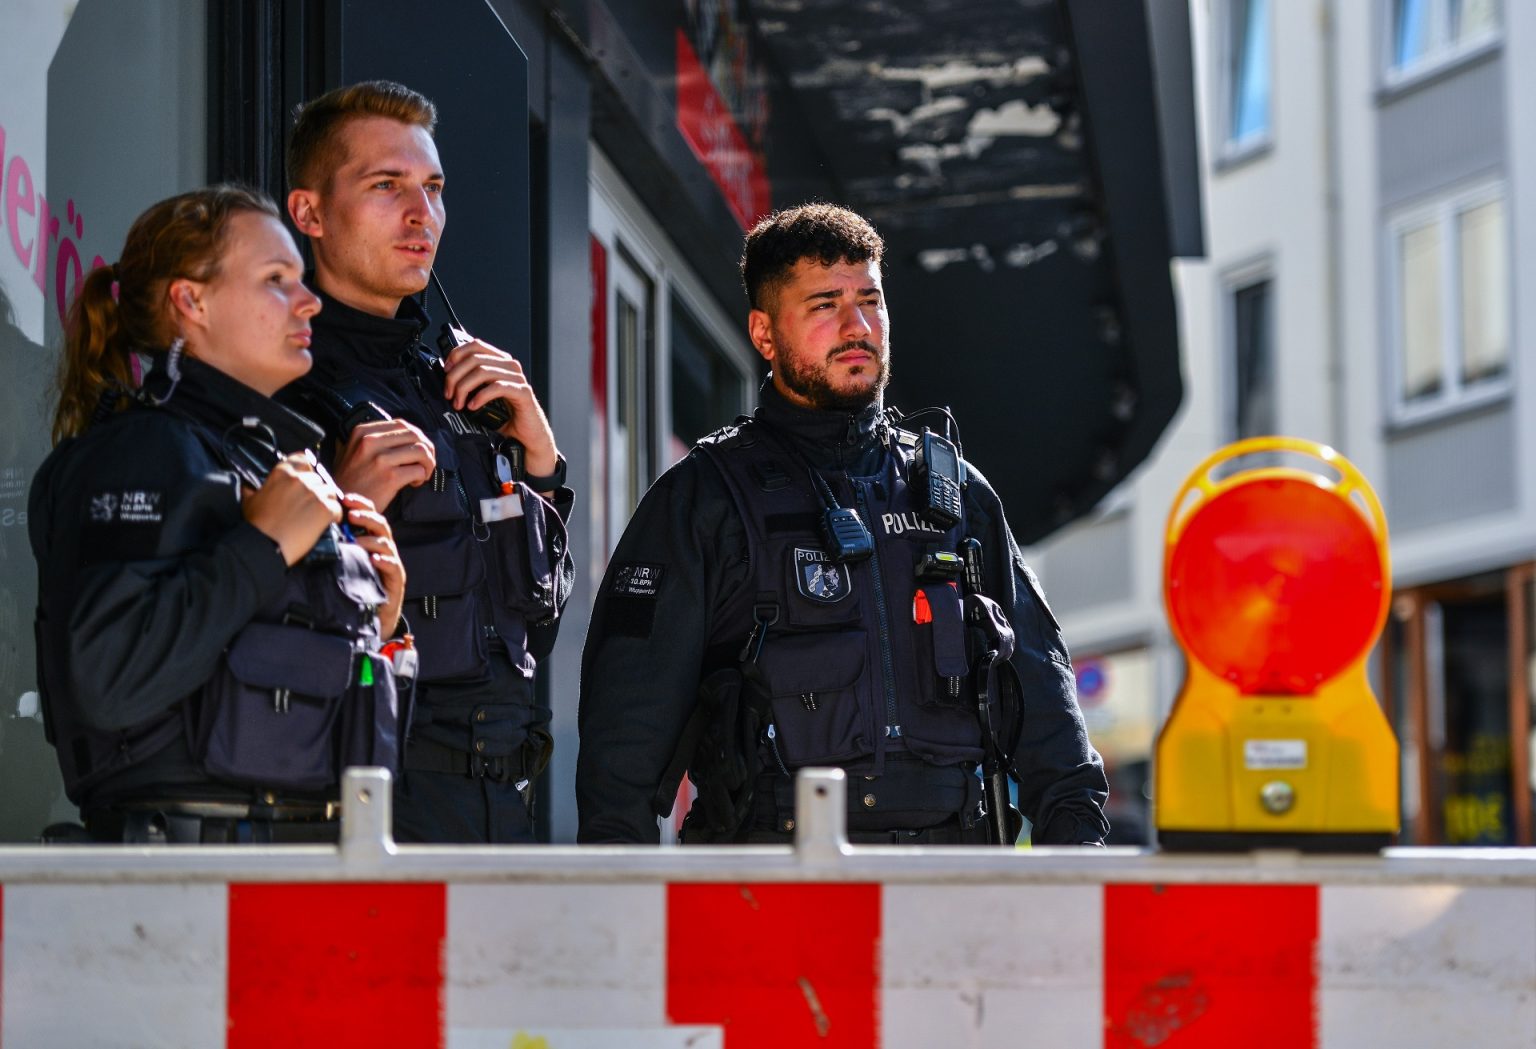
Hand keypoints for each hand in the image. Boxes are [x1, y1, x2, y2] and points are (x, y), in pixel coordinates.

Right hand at [243, 452, 343, 565]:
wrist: (264, 545)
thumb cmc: (256, 525)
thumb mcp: (249, 500)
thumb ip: (252, 489)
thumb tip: (248, 487)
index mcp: (282, 473)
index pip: (303, 460)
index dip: (307, 470)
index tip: (308, 480)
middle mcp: (299, 479)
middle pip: (319, 479)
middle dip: (317, 491)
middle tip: (310, 506)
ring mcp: (313, 493)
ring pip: (330, 493)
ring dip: (327, 503)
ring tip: (317, 516)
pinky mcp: (324, 509)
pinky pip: (337, 508)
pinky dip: (334, 516)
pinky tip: (326, 523)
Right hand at [333, 419, 436, 512]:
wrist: (342, 506)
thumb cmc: (350, 479)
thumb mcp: (352, 450)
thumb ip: (372, 438)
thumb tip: (405, 434)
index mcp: (362, 432)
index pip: (401, 424)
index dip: (415, 436)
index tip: (416, 449)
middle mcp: (370, 442)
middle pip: (414, 435)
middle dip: (426, 448)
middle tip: (425, 462)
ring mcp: (381, 459)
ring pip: (421, 450)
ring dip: (428, 463)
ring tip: (422, 473)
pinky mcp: (390, 477)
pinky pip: (419, 470)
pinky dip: (422, 476)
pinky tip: (414, 483)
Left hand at [342, 494, 405, 637]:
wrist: (371, 616)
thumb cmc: (357, 587)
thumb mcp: (343, 562)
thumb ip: (336, 546)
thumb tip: (315, 529)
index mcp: (371, 541)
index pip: (369, 516)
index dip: (360, 505)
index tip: (346, 498)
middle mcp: (383, 549)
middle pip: (381, 525)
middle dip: (366, 517)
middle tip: (352, 514)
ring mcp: (391, 563)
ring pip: (386, 544)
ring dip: (371, 540)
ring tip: (357, 541)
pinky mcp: (396, 579)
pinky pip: (393, 566)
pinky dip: (384, 561)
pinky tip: (373, 560)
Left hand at [442, 339, 559, 477]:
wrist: (525, 437)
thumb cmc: (505, 417)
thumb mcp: (483, 395)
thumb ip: (472, 382)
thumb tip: (448, 376)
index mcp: (500, 362)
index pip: (476, 345)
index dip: (457, 355)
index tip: (446, 371)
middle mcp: (510, 366)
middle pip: (475, 359)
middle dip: (455, 376)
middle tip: (449, 394)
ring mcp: (517, 378)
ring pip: (483, 372)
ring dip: (464, 388)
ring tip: (458, 404)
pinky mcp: (522, 392)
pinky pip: (497, 387)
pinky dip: (480, 396)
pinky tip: (472, 406)